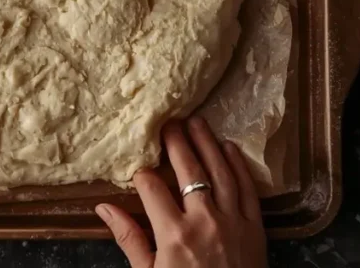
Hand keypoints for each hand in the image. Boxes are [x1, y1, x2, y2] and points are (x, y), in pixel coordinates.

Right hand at [96, 117, 266, 267]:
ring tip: (197, 122)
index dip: (142, 173)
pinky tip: (229, 148)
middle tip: (168, 121)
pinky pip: (247, 189)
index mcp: (173, 234)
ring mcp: (234, 222)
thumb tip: (103, 207)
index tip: (137, 165)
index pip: (151, 188)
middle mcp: (204, 221)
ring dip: (208, 143)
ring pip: (220, 171)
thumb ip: (129, 239)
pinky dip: (238, 165)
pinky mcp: (256, 228)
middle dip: (176, 142)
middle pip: (189, 170)